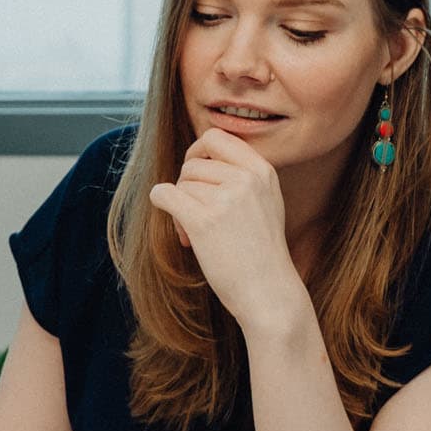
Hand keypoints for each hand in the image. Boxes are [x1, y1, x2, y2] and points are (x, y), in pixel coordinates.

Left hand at [144, 130, 312, 334]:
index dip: (198, 152)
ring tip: (195, 234)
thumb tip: (196, 159)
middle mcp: (245, 179)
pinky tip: (176, 224)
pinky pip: (164, 194)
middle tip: (196, 214)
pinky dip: (161, 203)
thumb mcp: (267, 201)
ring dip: (181, 206)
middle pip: (194, 163)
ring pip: (181, 183)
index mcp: (262, 171)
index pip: (217, 137)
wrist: (268, 292)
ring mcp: (225, 198)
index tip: (197, 175)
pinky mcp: (203, 221)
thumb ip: (242, 176)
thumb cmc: (262, 252)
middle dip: (187, 185)